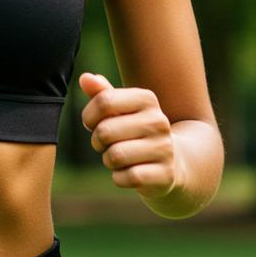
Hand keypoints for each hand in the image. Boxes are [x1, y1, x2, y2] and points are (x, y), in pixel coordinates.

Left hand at [78, 72, 181, 199]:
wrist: (171, 160)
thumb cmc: (135, 129)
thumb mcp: (120, 109)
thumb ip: (101, 93)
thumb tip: (84, 78)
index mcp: (146, 99)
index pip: (104, 101)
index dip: (89, 116)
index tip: (92, 123)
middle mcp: (158, 121)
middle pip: (105, 131)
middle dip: (97, 141)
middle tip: (106, 144)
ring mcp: (164, 148)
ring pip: (114, 156)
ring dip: (108, 160)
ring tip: (118, 157)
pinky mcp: (165, 175)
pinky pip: (126, 177)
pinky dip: (119, 178)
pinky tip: (128, 172)